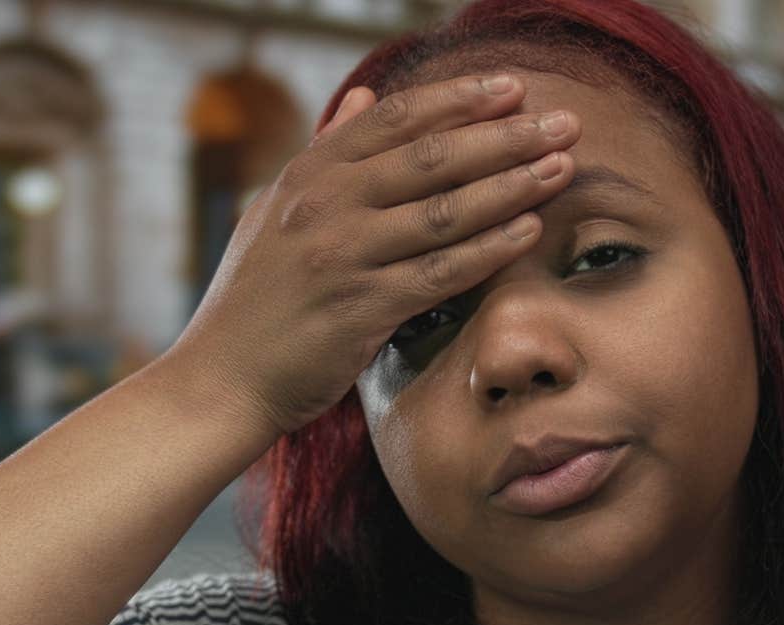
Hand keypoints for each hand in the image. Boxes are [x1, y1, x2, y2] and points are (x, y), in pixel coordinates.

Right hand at [161, 72, 582, 436]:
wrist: (221, 379)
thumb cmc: (255, 299)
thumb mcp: (278, 210)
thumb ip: (326, 151)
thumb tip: (365, 93)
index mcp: (308, 174)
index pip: (394, 120)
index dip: (458, 99)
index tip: (512, 86)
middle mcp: (325, 205)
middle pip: (432, 156)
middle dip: (505, 135)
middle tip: (562, 121)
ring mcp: (343, 255)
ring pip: (444, 210)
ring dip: (511, 185)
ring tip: (562, 166)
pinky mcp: (361, 309)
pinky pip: (440, 273)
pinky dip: (490, 250)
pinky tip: (531, 231)